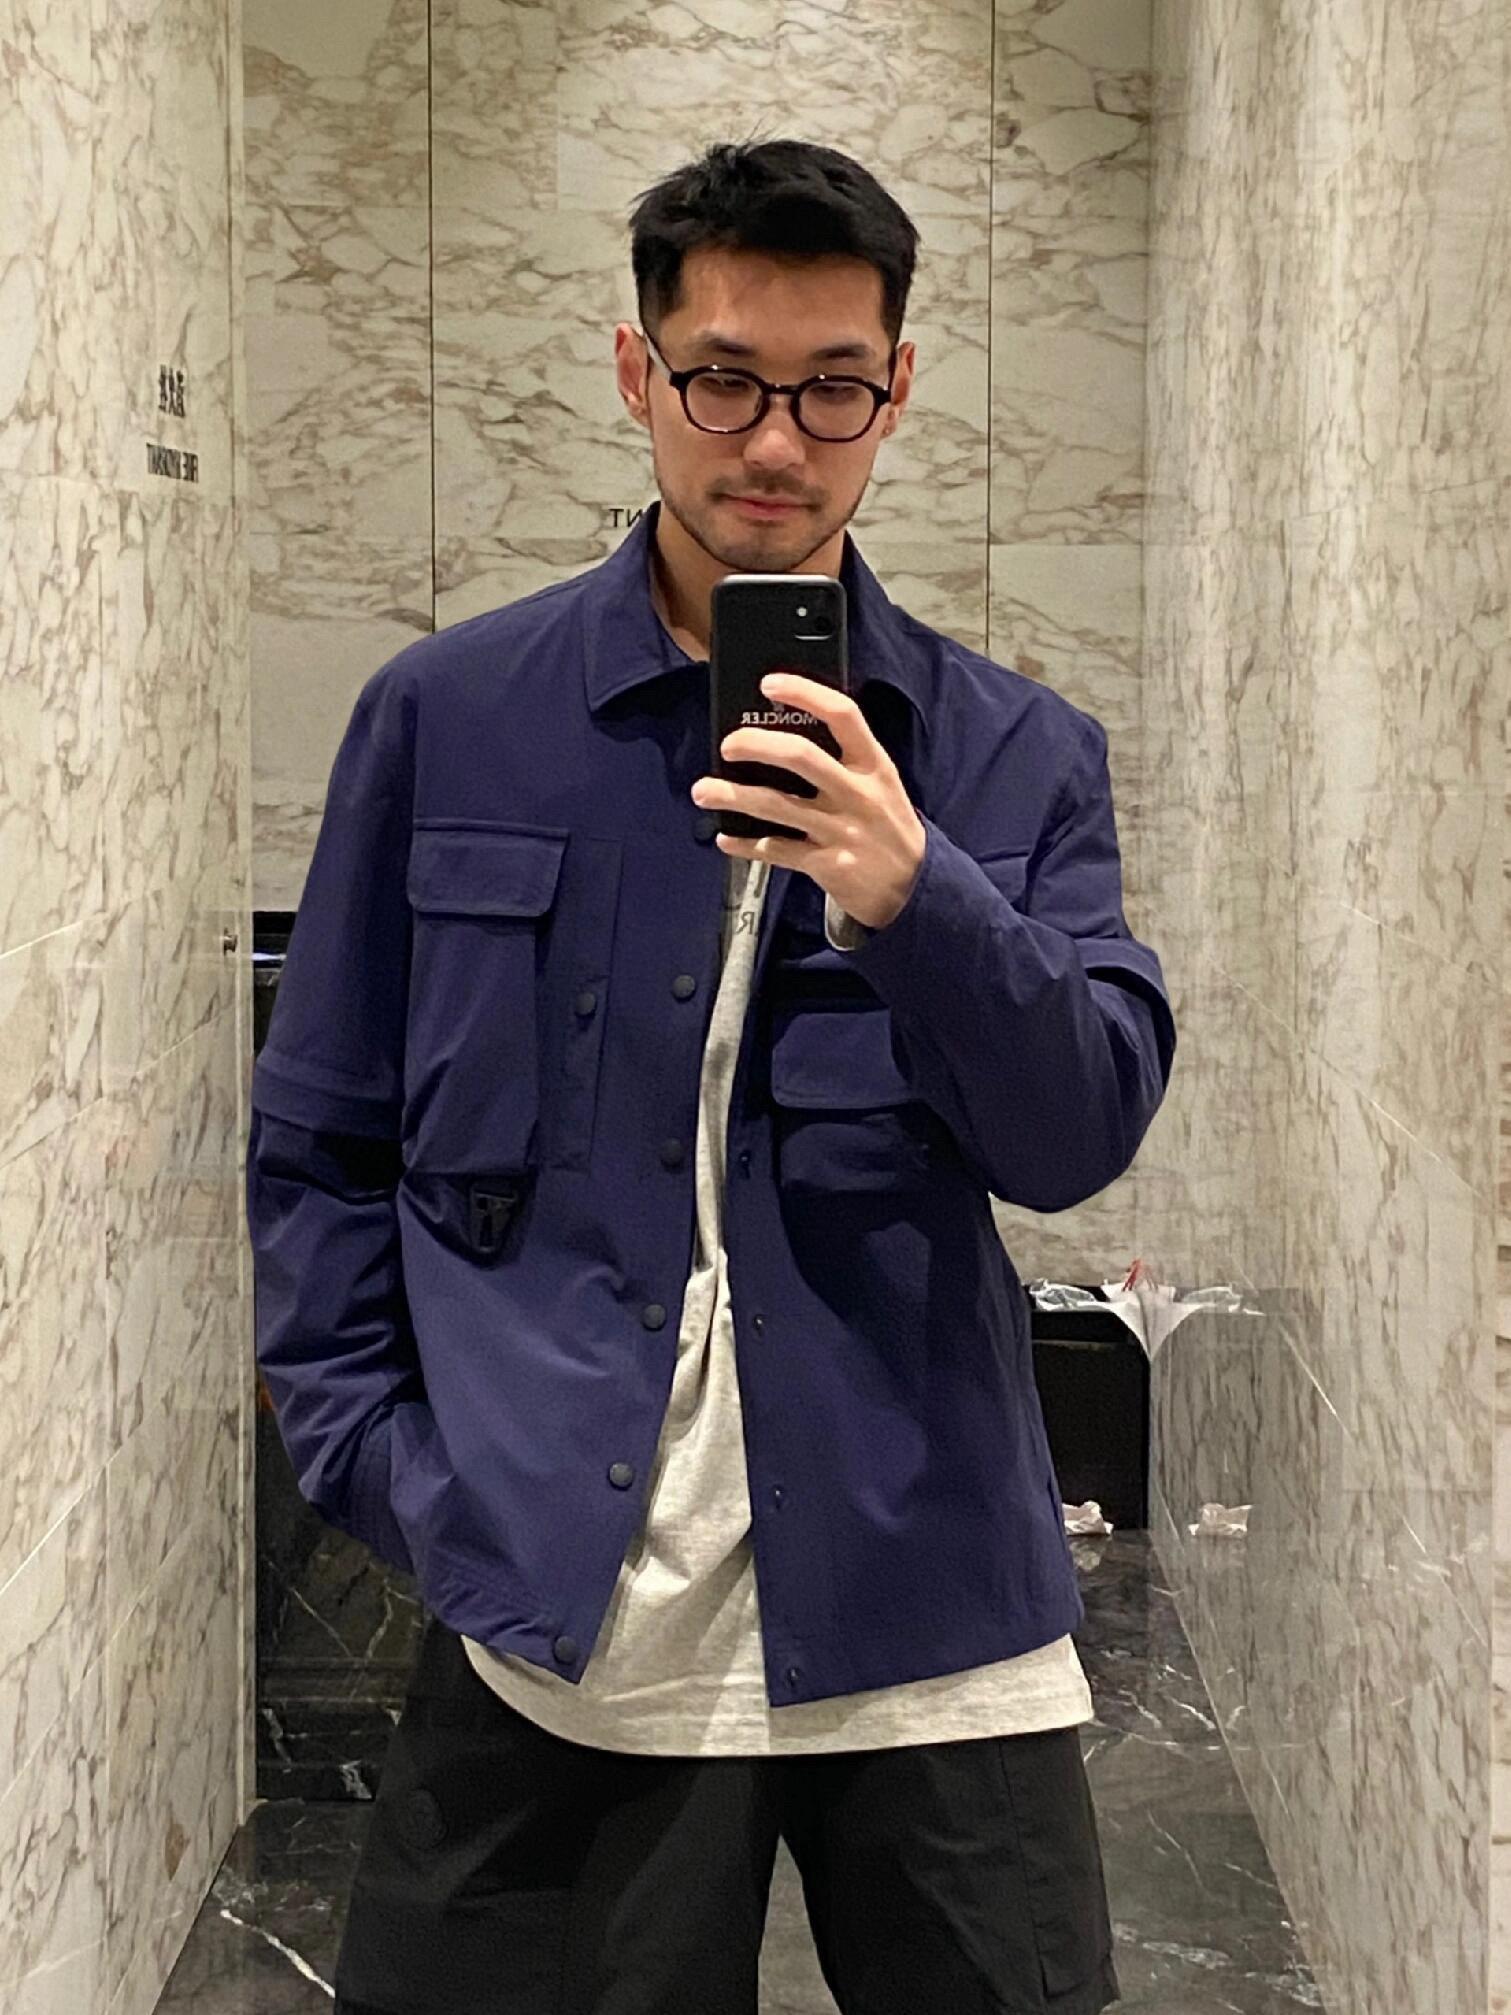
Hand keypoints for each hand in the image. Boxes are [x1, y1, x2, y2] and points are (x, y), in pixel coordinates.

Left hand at [689, 673, 924, 930]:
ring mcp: (841, 831)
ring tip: (703, 791)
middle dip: (756, 745)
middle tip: (728, 745)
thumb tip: (784, 732)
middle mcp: (858, 794)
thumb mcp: (880, 783)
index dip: (805, 693)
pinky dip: (746, 844)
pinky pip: (777, 851)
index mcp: (873, 765)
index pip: (842, 715)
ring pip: (777, 806)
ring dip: (733, 796)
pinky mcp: (827, 865)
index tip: (769, 683)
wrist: (913, 886)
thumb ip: (844, 759)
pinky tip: (725, 839)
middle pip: (801, 757)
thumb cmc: (887, 825)